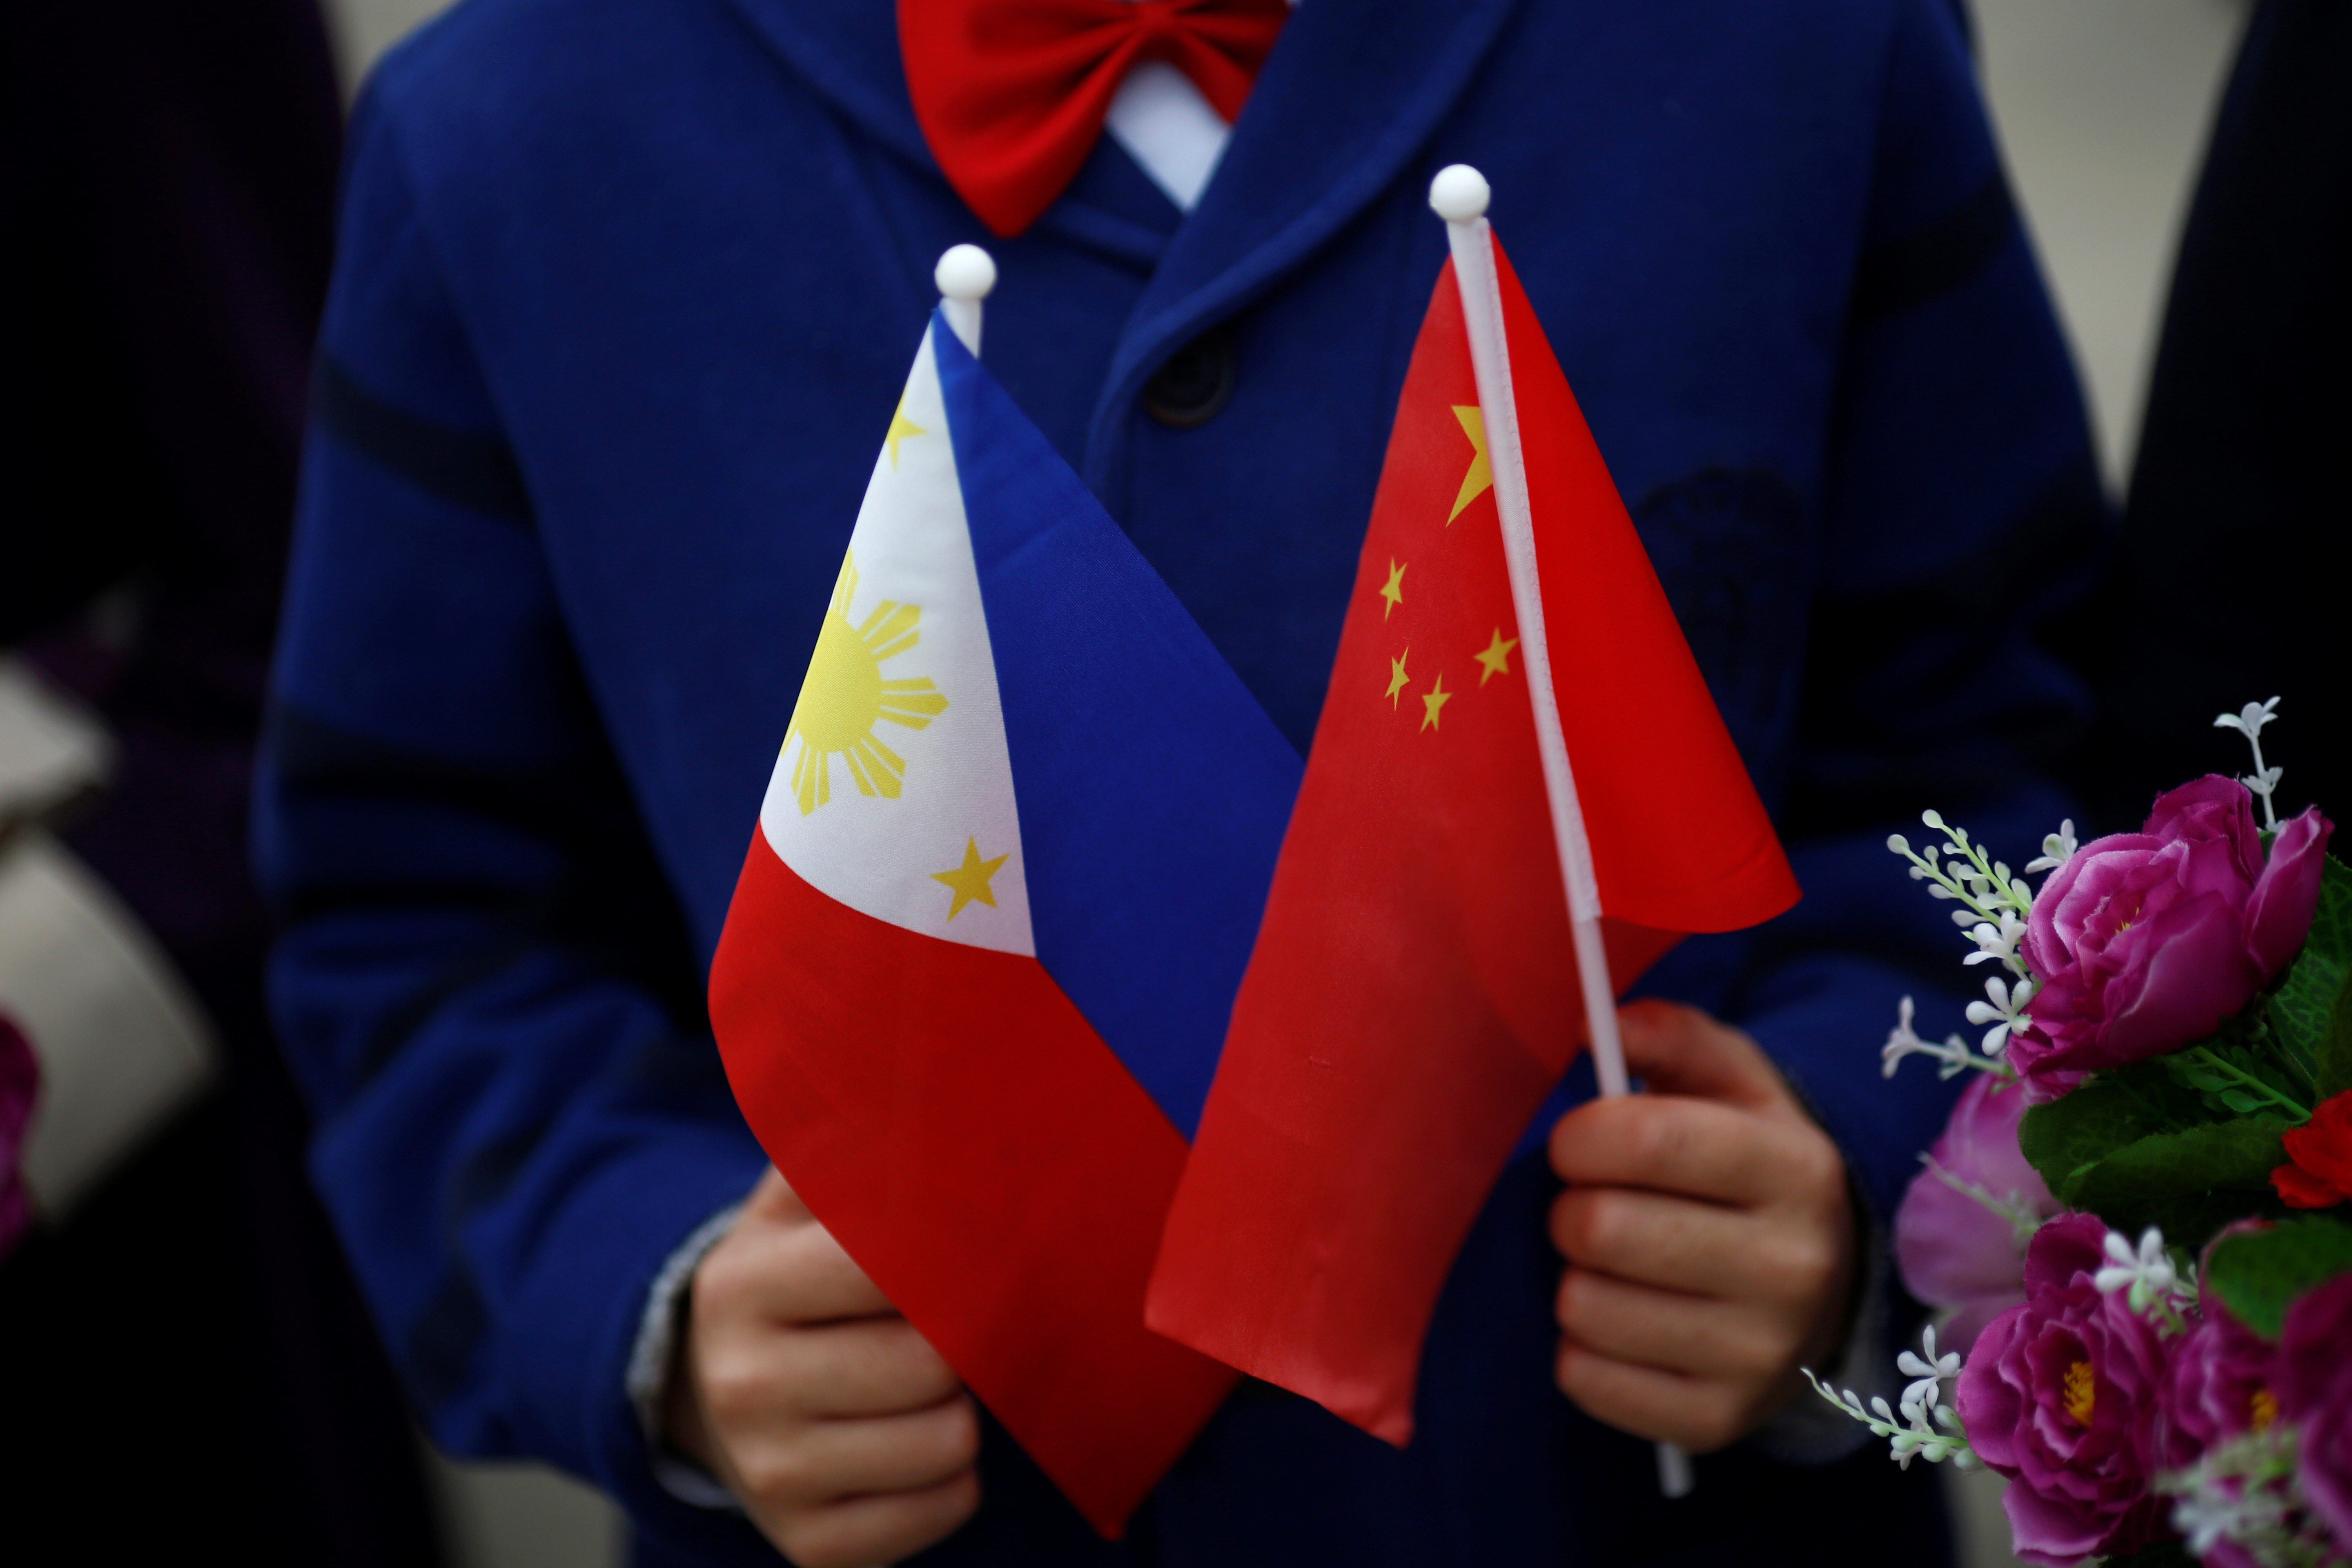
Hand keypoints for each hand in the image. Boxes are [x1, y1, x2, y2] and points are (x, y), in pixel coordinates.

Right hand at [665, 1168, 980, 1566]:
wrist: (719, 1388)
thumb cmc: (797, 1277)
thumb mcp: (802, 1199)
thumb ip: (855, 1143)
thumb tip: (932, 1072)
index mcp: (740, 1284)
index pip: (890, 1263)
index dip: (956, 1253)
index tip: (978, 1245)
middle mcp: (742, 1385)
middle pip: (930, 1362)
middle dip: (965, 1339)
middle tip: (957, 1323)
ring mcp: (769, 1474)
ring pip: (946, 1443)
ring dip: (965, 1410)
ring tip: (933, 1383)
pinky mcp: (809, 1544)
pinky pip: (940, 1510)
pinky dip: (952, 1479)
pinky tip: (916, 1441)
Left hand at [1546, 1000, 1855, 1451]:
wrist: (1823, 1292)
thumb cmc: (1749, 1168)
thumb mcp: (1733, 1086)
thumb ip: (1672, 1039)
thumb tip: (1604, 1027)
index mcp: (1797, 1170)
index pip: (1649, 1141)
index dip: (1581, 1135)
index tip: (1574, 1143)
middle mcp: (1792, 1267)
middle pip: (1602, 1229)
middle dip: (1572, 1208)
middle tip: (1592, 1207)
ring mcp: (1760, 1355)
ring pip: (1584, 1308)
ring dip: (1576, 1279)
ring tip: (1616, 1267)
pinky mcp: (1717, 1420)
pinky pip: (1585, 1378)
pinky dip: (1581, 1347)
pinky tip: (1624, 1323)